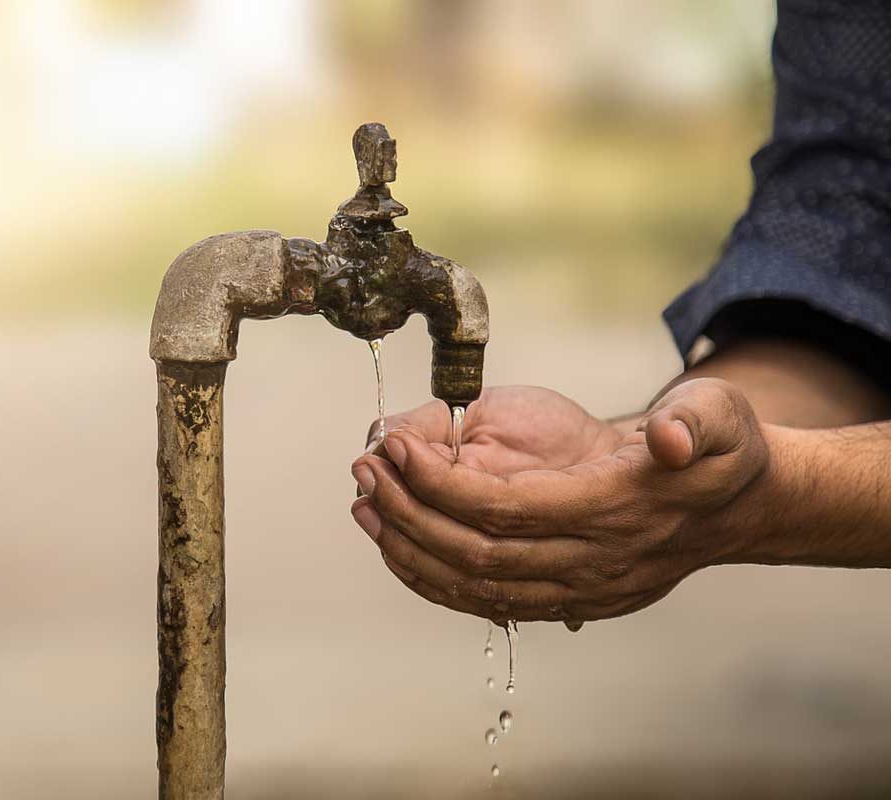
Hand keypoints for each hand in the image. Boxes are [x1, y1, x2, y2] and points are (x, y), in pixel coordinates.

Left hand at [349, 379, 769, 622]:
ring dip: (409, 550)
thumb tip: (669, 438)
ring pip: (474, 587)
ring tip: (364, 506)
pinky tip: (397, 544)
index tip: (396, 446)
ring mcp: (580, 589)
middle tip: (364, 470)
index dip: (443, 483)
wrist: (731, 508)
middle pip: (478, 554)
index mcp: (617, 510)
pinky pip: (486, 601)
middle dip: (409, 514)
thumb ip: (697, 422)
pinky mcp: (569, 601)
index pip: (507, 510)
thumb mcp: (719, 417)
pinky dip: (433, 578)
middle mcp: (593, 561)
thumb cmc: (715, 450)